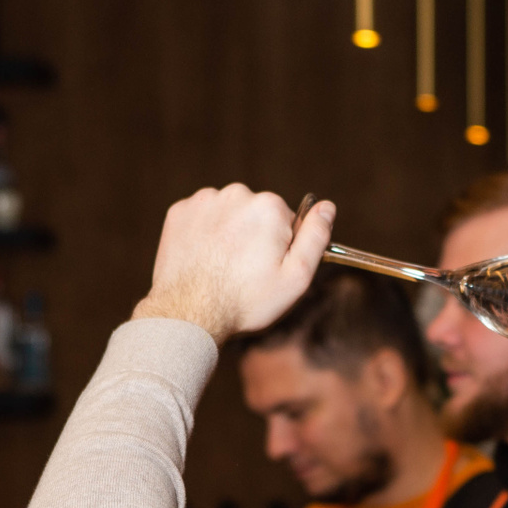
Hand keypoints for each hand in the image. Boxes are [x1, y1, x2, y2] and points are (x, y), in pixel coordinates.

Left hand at [130, 185, 335, 340]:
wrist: (189, 313)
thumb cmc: (247, 301)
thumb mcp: (296, 277)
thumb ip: (316, 237)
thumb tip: (327, 207)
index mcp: (269, 207)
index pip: (286, 221)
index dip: (281, 247)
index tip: (268, 268)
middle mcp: (237, 194)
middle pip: (256, 213)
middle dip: (255, 236)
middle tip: (245, 271)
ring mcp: (205, 201)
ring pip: (229, 213)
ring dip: (229, 233)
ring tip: (222, 267)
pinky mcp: (180, 211)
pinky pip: (202, 216)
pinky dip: (204, 233)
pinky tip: (203, 258)